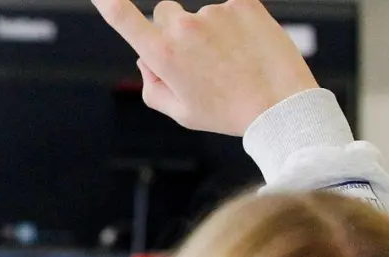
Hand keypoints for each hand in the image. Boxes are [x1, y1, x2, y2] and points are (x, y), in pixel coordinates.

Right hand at [92, 0, 319, 135]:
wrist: (280, 104)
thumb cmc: (226, 112)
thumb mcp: (179, 112)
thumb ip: (151, 84)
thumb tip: (144, 57)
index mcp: (163, 55)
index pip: (123, 19)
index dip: (108, 3)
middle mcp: (184, 27)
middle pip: (165, 12)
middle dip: (173, 28)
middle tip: (197, 58)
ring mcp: (215, 12)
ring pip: (201, 14)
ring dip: (210, 31)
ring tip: (232, 61)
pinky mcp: (243, 3)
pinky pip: (230, 8)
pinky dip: (236, 24)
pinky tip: (248, 48)